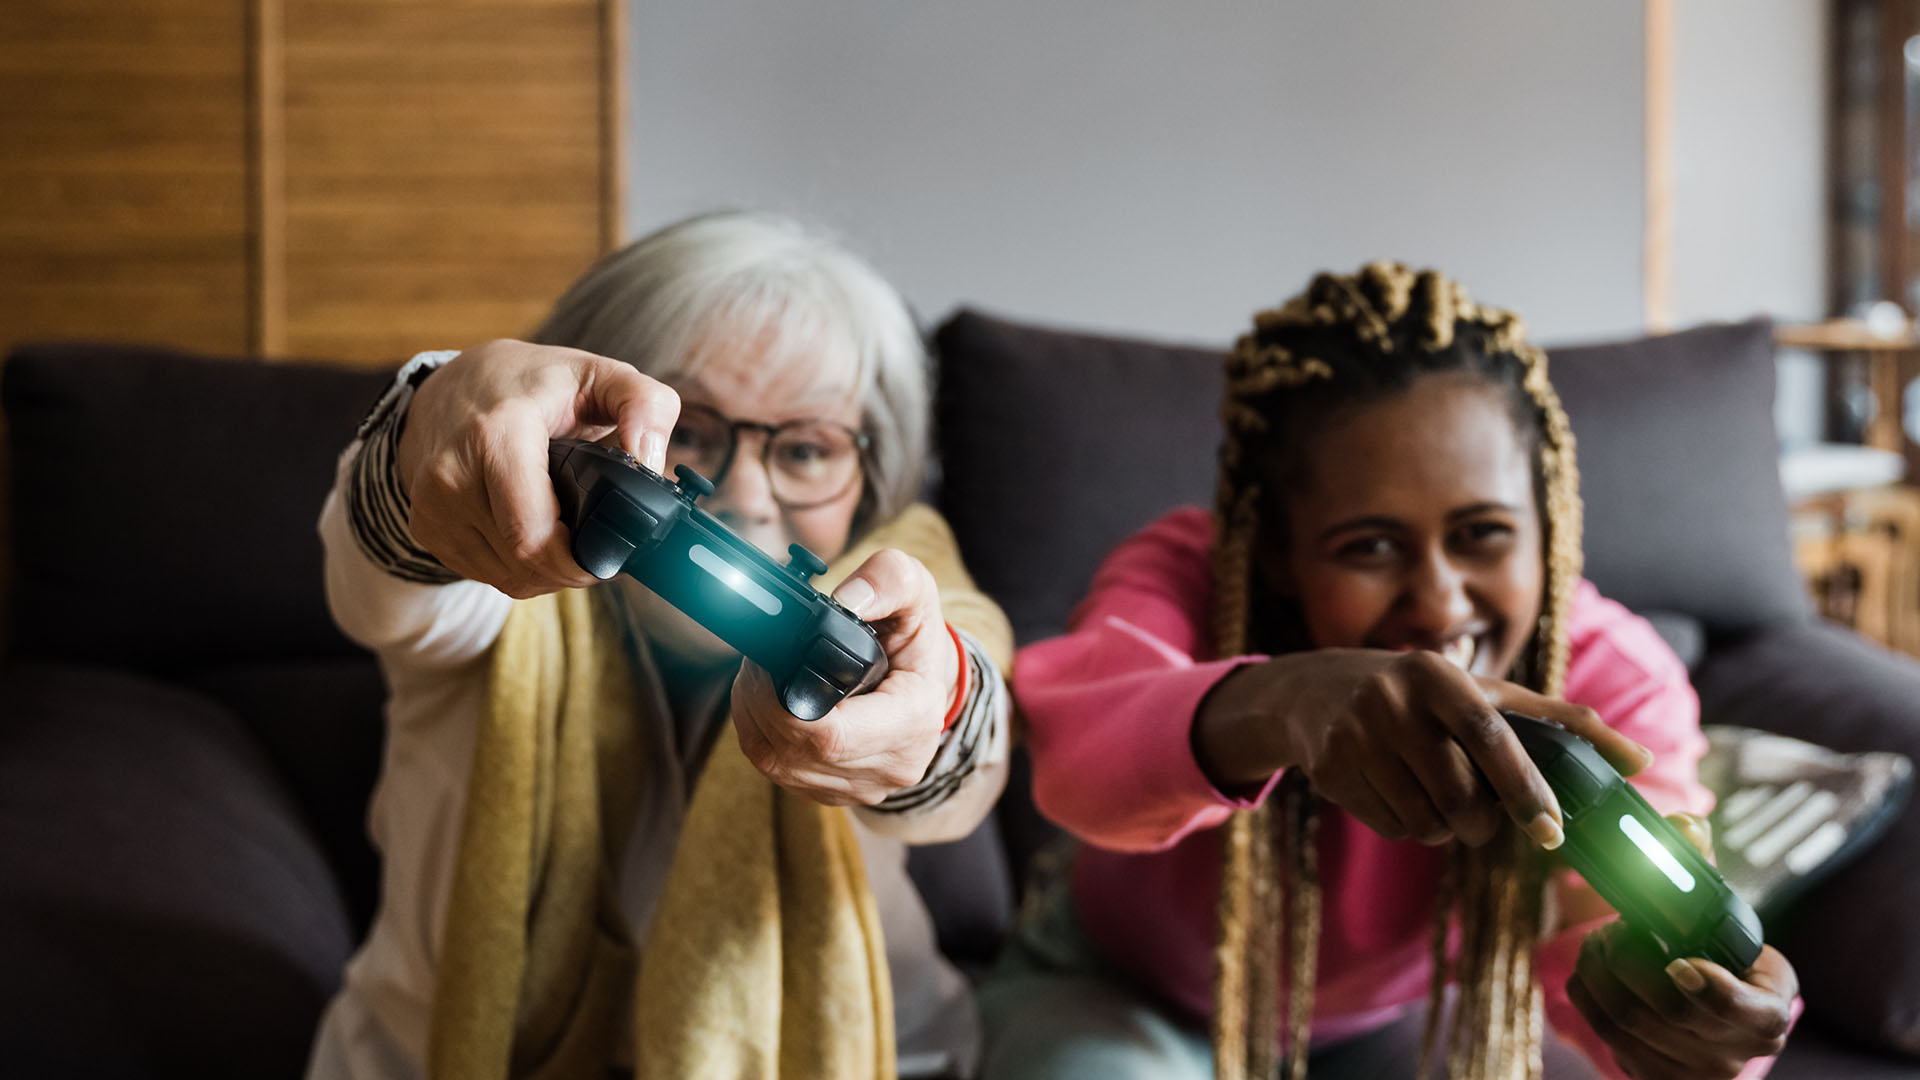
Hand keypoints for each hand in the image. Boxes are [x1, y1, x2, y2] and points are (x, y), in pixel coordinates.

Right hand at [393, 340, 680, 597]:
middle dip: (573, 567)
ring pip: (508, 577)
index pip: (532, 534)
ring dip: (549, 571)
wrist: (448, 386)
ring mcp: (433, 506)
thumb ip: (646, 404)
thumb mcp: (600, 373)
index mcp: (496, 434)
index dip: (580, 558)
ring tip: (569, 534)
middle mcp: (452, 475)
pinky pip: (487, 575)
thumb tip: (650, 459)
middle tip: (600, 545)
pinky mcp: (426, 529)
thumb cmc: (532, 383)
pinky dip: (521, 568)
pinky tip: (537, 535)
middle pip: (524, 562)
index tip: (611, 549)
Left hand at [730, 548, 961, 805]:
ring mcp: (862, 788)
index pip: (829, 735)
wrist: (923, 682)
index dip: (779, 701)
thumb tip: (846, 601)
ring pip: (778, 766)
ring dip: (754, 719)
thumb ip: (887, 580)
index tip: (767, 660)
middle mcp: (890, 766)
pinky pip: (779, 773)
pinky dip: (761, 736)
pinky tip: (765, 703)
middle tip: (754, 661)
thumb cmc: (915, 636)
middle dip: (758, 703)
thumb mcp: (916, 590)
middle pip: (793, 752)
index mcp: (913, 722)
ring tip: (758, 677)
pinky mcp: (836, 793)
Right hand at [1193, 649, 1651, 847]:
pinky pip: (1393, 828)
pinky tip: (1396, 793)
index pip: (1490, 736)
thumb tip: (1639, 760)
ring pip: (1426, 822)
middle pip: (1458, 796)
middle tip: (1480, 819)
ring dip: (1442, 827)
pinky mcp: (1331, 770)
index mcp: (1438, 674)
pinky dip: (1407, 826)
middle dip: (1480, 824)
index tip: (1551, 832)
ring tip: (1431, 795)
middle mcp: (1393, 700)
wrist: (1314, 691)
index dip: (1524, 787)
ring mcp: (1356, 736)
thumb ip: (1559, 723)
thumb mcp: (1483, 692)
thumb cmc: (1424, 694)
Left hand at [1567, 811, 1795, 1078]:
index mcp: (1767, 1011)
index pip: (1744, 1013)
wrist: (1711, 1016)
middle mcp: (1736, 1052)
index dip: (1710, 989)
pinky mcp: (1653, 1078)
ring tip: (1598, 945)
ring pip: (1627, 1024)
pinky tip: (1591, 972)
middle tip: (1611, 931)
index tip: (1679, 963)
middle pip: (1667, 1012)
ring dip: (1599, 975)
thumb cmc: (1722, 958)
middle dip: (1627, 961)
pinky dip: (1589, 997)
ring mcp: (1693, 1072)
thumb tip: (1684, 824)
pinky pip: (1607, 1038)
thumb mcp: (1729, 923)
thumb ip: (1705, 874)